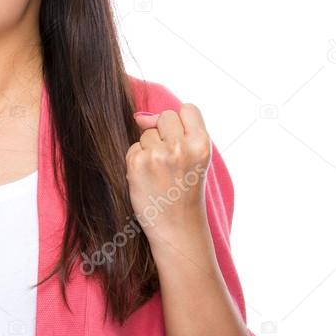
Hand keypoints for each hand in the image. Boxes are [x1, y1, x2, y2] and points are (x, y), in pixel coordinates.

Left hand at [126, 105, 212, 244]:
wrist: (178, 227)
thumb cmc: (186, 191)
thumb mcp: (194, 158)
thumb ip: (177, 132)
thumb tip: (139, 116)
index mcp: (202, 144)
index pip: (188, 109)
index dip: (180, 121)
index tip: (180, 140)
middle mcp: (181, 147)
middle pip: (164, 117)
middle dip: (163, 133)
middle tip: (170, 160)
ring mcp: (158, 155)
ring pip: (146, 133)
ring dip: (148, 149)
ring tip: (160, 173)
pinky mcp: (138, 163)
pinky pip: (133, 148)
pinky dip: (136, 160)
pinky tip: (147, 178)